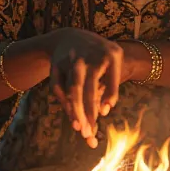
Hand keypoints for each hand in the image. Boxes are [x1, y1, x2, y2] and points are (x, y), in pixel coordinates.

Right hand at [45, 29, 122, 147]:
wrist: (72, 37)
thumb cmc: (99, 57)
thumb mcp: (112, 63)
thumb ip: (111, 86)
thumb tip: (104, 111)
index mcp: (110, 55)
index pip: (111, 79)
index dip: (109, 96)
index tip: (104, 112)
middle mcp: (90, 57)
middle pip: (88, 88)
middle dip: (88, 112)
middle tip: (89, 133)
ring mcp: (72, 60)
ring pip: (72, 89)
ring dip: (75, 110)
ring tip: (79, 129)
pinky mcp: (57, 65)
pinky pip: (59, 88)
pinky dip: (64, 104)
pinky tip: (71, 116)